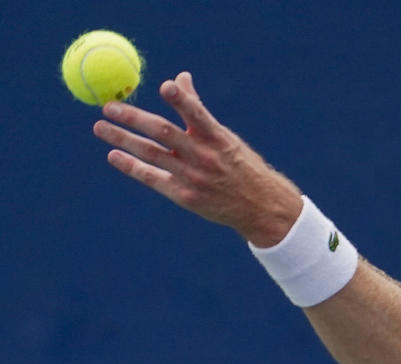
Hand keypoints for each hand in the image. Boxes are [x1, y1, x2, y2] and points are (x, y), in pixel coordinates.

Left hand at [93, 71, 302, 246]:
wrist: (257, 206)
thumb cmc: (238, 164)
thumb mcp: (224, 136)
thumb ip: (197, 108)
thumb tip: (179, 78)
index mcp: (217, 137)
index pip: (198, 114)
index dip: (182, 100)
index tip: (165, 86)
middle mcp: (204, 156)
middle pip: (164, 133)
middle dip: (134, 118)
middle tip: (109, 106)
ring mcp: (193, 177)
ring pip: (151, 154)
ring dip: (123, 139)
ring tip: (100, 127)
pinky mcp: (184, 196)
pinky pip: (152, 178)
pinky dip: (131, 166)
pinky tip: (114, 155)